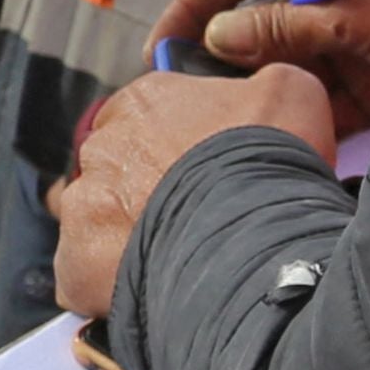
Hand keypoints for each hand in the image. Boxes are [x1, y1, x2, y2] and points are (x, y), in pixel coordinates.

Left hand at [47, 64, 341, 316]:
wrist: (254, 236)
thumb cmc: (270, 162)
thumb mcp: (292, 93)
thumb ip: (262, 82)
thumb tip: (255, 89)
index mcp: (145, 100)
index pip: (146, 115)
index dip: (176, 144)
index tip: (202, 169)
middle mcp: (103, 146)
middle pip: (118, 166)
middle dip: (148, 188)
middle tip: (192, 215)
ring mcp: (85, 203)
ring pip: (100, 219)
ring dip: (128, 234)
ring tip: (176, 256)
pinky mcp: (78, 259)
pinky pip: (86, 271)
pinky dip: (111, 281)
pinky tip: (151, 287)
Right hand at [154, 0, 369, 125]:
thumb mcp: (352, 10)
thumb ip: (281, 24)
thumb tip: (216, 38)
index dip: (193, 6)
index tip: (157, 51)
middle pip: (254, 22)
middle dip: (221, 59)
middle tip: (181, 102)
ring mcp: (349, 36)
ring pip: (283, 66)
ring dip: (257, 94)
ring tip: (221, 127)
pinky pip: (317, 100)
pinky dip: (296, 118)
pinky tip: (270, 138)